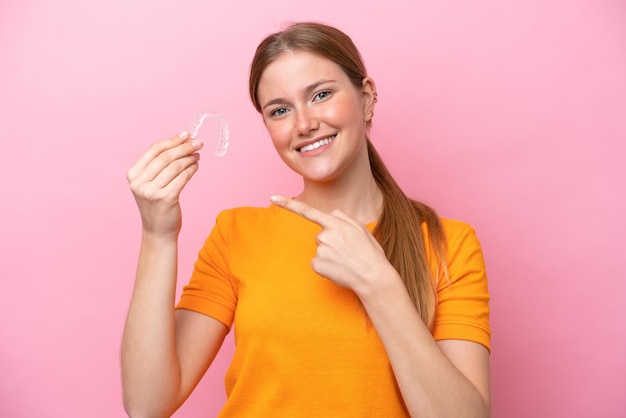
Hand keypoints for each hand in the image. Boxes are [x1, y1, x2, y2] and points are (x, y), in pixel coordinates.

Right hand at [127, 132, 202, 237]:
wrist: (158, 231)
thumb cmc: (157, 204)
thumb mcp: (151, 183)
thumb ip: (160, 164)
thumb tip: (182, 140)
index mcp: (133, 175)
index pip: (154, 150)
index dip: (171, 140)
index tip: (186, 134)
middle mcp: (139, 183)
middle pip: (166, 157)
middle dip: (184, 147)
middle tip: (198, 142)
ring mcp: (151, 191)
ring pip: (175, 166)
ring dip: (189, 158)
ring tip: (197, 155)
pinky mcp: (166, 199)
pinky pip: (182, 178)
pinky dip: (191, 169)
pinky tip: (196, 166)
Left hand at [270, 195, 398, 292]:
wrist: (373, 276)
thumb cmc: (369, 253)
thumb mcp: (361, 228)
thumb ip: (344, 218)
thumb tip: (331, 215)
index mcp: (335, 223)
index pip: (308, 211)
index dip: (288, 204)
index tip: (272, 197)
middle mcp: (325, 235)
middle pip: (320, 235)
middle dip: (331, 242)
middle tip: (348, 251)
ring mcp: (319, 250)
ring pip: (319, 250)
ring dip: (329, 255)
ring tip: (345, 260)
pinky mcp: (316, 264)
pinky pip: (317, 263)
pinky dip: (326, 267)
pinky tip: (338, 269)